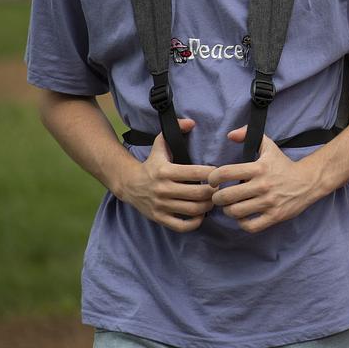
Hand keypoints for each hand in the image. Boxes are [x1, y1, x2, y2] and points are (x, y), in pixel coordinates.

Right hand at [114, 118, 215, 232]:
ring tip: (212, 200)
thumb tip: (191, 122)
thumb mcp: (160, 144)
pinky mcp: (159, 218)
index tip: (217, 173)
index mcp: (165, 171)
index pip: (196, 173)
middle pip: (198, 193)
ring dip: (207, 206)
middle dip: (213, 192)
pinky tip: (200, 214)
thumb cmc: (151, 163)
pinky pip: (181, 226)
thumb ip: (175, 129)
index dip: (212, 174)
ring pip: (192, 210)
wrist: (128, 184)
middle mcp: (163, 189)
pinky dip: (195, 223)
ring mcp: (160, 205)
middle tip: (219, 189)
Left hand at [208, 129, 322, 232]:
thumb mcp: (269, 146)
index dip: (213, 178)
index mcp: (259, 168)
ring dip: (228, 210)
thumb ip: (249, 135)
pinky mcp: (275, 216)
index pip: (226, 173)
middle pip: (226, 196)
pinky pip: (250, 226)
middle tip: (219, 197)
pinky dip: (242, 223)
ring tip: (230, 206)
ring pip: (235, 212)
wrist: (309, 181)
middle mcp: (263, 185)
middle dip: (217, 198)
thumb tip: (230, 135)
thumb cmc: (284, 165)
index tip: (213, 181)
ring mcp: (269, 202)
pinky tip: (243, 217)